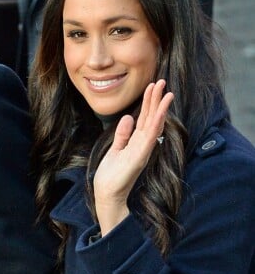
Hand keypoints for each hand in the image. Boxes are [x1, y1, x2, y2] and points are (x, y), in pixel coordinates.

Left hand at [93, 80, 173, 234]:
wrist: (107, 193)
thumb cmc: (112, 174)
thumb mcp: (116, 149)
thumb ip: (122, 134)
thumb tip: (127, 117)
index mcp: (137, 141)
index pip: (145, 118)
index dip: (149, 102)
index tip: (153, 85)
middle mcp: (143, 144)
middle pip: (151, 117)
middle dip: (156, 99)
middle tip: (162, 81)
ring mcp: (143, 150)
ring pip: (154, 125)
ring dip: (160, 108)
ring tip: (166, 92)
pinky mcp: (139, 157)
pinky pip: (149, 138)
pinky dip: (155, 125)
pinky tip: (159, 113)